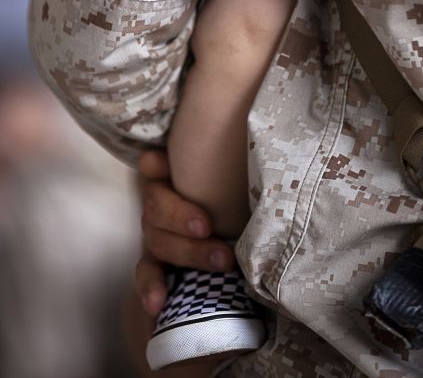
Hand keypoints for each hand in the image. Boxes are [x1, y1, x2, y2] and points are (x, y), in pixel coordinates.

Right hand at [137, 150, 236, 316]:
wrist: (236, 234)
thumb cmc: (234, 195)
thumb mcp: (233, 178)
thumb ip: (232, 162)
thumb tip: (257, 135)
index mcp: (174, 177)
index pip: (154, 166)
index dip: (156, 166)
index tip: (162, 163)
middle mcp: (160, 203)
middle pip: (156, 206)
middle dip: (182, 217)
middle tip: (210, 227)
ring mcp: (156, 234)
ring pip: (157, 241)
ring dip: (187, 252)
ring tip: (221, 259)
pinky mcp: (157, 264)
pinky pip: (147, 275)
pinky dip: (151, 289)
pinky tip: (157, 305)